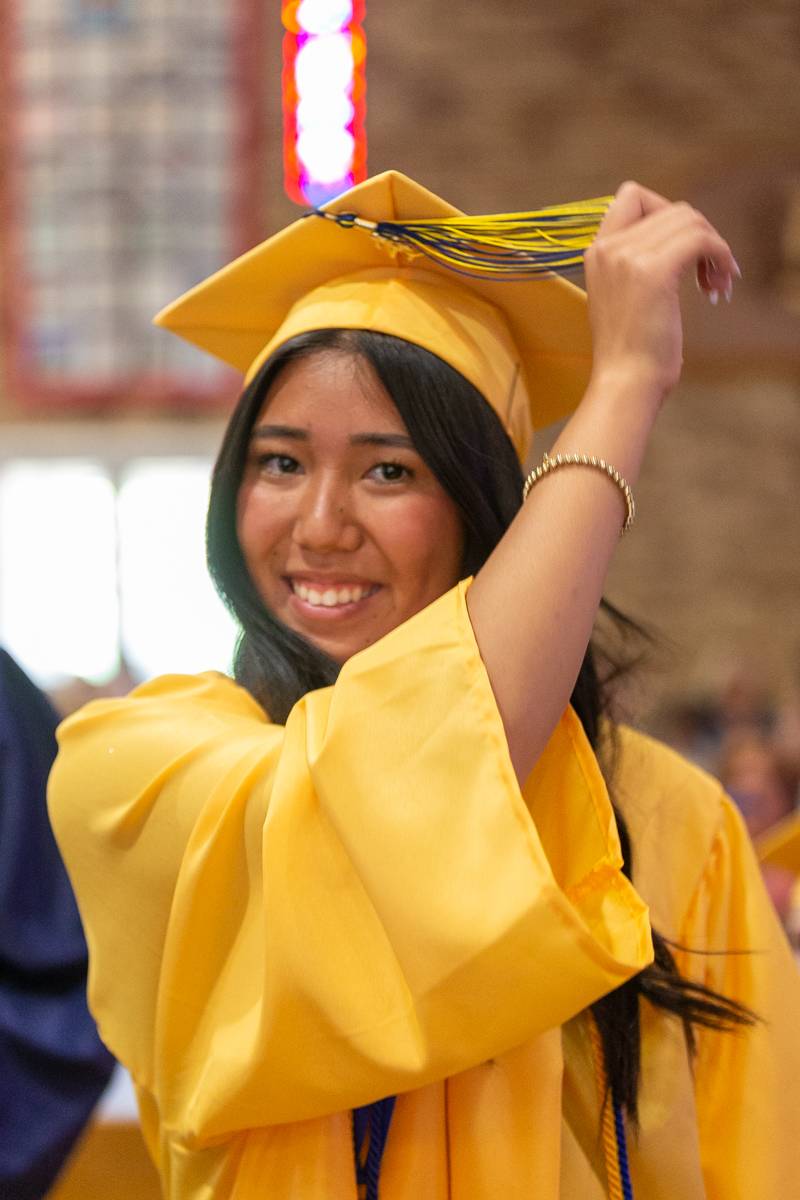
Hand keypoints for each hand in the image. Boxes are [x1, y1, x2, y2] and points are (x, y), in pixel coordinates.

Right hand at [583, 181, 738, 405]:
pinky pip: (701, 239)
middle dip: (699, 234)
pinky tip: (719, 284)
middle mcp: (608, 248)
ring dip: (714, 247)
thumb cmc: (629, 353)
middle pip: (672, 208)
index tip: (681, 248)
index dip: (666, 211)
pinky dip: (720, 255)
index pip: (632, 196)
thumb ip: (635, 263)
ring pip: (690, 220)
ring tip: (716, 284)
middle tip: (710, 274)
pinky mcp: (654, 271)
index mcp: (596, 252)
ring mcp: (628, 257)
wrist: (624, 383)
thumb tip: (681, 239)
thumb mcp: (621, 296)